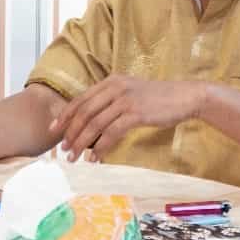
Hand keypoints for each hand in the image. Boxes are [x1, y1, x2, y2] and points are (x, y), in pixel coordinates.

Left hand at [51, 75, 205, 161]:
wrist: (185, 97)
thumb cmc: (158, 99)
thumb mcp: (130, 93)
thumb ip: (111, 102)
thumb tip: (92, 122)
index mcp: (110, 82)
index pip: (80, 99)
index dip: (65, 115)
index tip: (54, 130)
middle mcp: (114, 87)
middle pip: (83, 112)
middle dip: (70, 132)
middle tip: (63, 149)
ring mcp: (125, 100)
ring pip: (94, 124)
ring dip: (82, 143)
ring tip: (75, 157)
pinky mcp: (135, 113)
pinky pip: (111, 132)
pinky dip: (101, 147)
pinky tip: (96, 158)